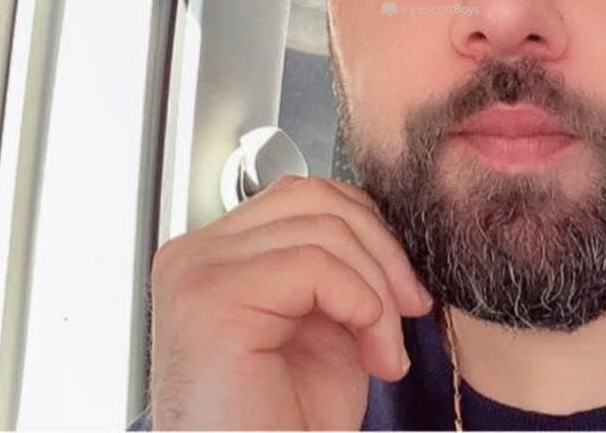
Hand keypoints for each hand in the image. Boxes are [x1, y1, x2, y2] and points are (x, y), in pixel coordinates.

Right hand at [147, 175, 432, 429]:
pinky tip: (371, 355)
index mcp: (217, 256)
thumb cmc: (283, 426)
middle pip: (313, 197)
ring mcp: (196, 271)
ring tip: (386, 352)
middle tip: (410, 309)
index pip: (302, 196)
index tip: (404, 287)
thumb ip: (333, 264)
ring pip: (322, 227)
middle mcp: (195, 255)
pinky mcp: (210, 298)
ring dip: (378, 291)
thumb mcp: (322, 323)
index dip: (367, 229)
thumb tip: (381, 222)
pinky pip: (315, 264)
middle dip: (381, 250)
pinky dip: (363, 304)